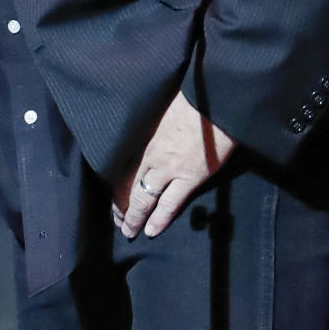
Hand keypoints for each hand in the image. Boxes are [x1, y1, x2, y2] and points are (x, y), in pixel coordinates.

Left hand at [113, 90, 235, 239]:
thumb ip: (153, 125)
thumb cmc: (191, 97)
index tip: (113, 198)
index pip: (123, 167)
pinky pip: (169, 204)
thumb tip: (149, 131)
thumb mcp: (162, 107)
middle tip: (117, 221)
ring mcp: (169, 168)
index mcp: (144, 136)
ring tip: (129, 232)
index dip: (116, 186)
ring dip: (134, 218)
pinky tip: (151, 231)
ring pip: (143, 199)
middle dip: (121, 206)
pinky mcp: (189, 177)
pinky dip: (159, 219)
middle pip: (128, 186)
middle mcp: (151, 154)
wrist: (215, 98)